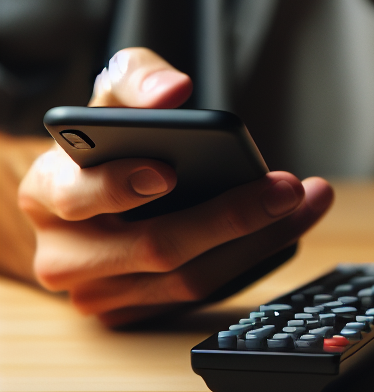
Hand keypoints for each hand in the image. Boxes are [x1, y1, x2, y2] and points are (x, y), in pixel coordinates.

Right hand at [18, 48, 332, 326]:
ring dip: (261, 240)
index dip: (121, 186)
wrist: (95, 188)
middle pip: (155, 248)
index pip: (79, 195)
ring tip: (308, 198)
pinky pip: (203, 295)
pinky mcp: (136, 313)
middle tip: (286, 186)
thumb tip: (174, 90)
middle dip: (229, 217)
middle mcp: (66, 254)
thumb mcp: (115, 91)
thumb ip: (140, 78)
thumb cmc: (111, 135)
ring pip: (188, 279)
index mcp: (49, 192)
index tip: (170, 171)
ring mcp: (100, 292)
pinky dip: (254, 259)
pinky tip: (291, 223)